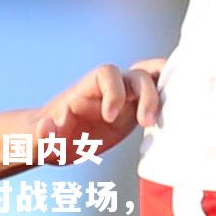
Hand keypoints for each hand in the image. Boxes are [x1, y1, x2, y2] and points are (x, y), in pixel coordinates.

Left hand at [26, 58, 162, 156]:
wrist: (50, 141)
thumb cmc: (42, 139)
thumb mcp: (37, 141)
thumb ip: (40, 135)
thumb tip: (48, 127)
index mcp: (86, 90)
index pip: (108, 73)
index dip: (114, 91)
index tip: (109, 117)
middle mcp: (109, 91)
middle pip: (138, 74)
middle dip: (148, 94)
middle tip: (146, 123)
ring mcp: (125, 100)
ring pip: (153, 82)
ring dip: (164, 96)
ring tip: (166, 120)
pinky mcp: (134, 114)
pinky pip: (158, 99)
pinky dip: (170, 101)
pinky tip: (178, 119)